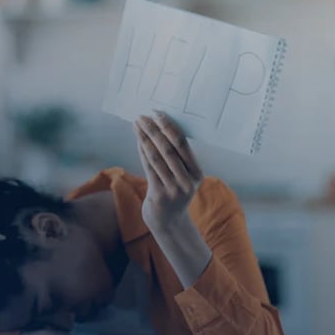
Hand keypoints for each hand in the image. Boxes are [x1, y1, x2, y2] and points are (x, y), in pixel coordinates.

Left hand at [135, 112, 202, 227]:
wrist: (168, 220)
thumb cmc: (174, 191)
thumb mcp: (183, 176)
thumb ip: (178, 157)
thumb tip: (161, 126)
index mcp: (197, 173)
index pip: (183, 145)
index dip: (169, 127)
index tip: (158, 113)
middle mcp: (187, 181)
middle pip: (168, 149)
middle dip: (154, 130)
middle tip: (143, 116)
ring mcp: (173, 189)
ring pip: (156, 158)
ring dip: (145, 138)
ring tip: (137, 125)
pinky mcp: (159, 195)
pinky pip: (149, 168)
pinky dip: (142, 151)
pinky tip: (137, 139)